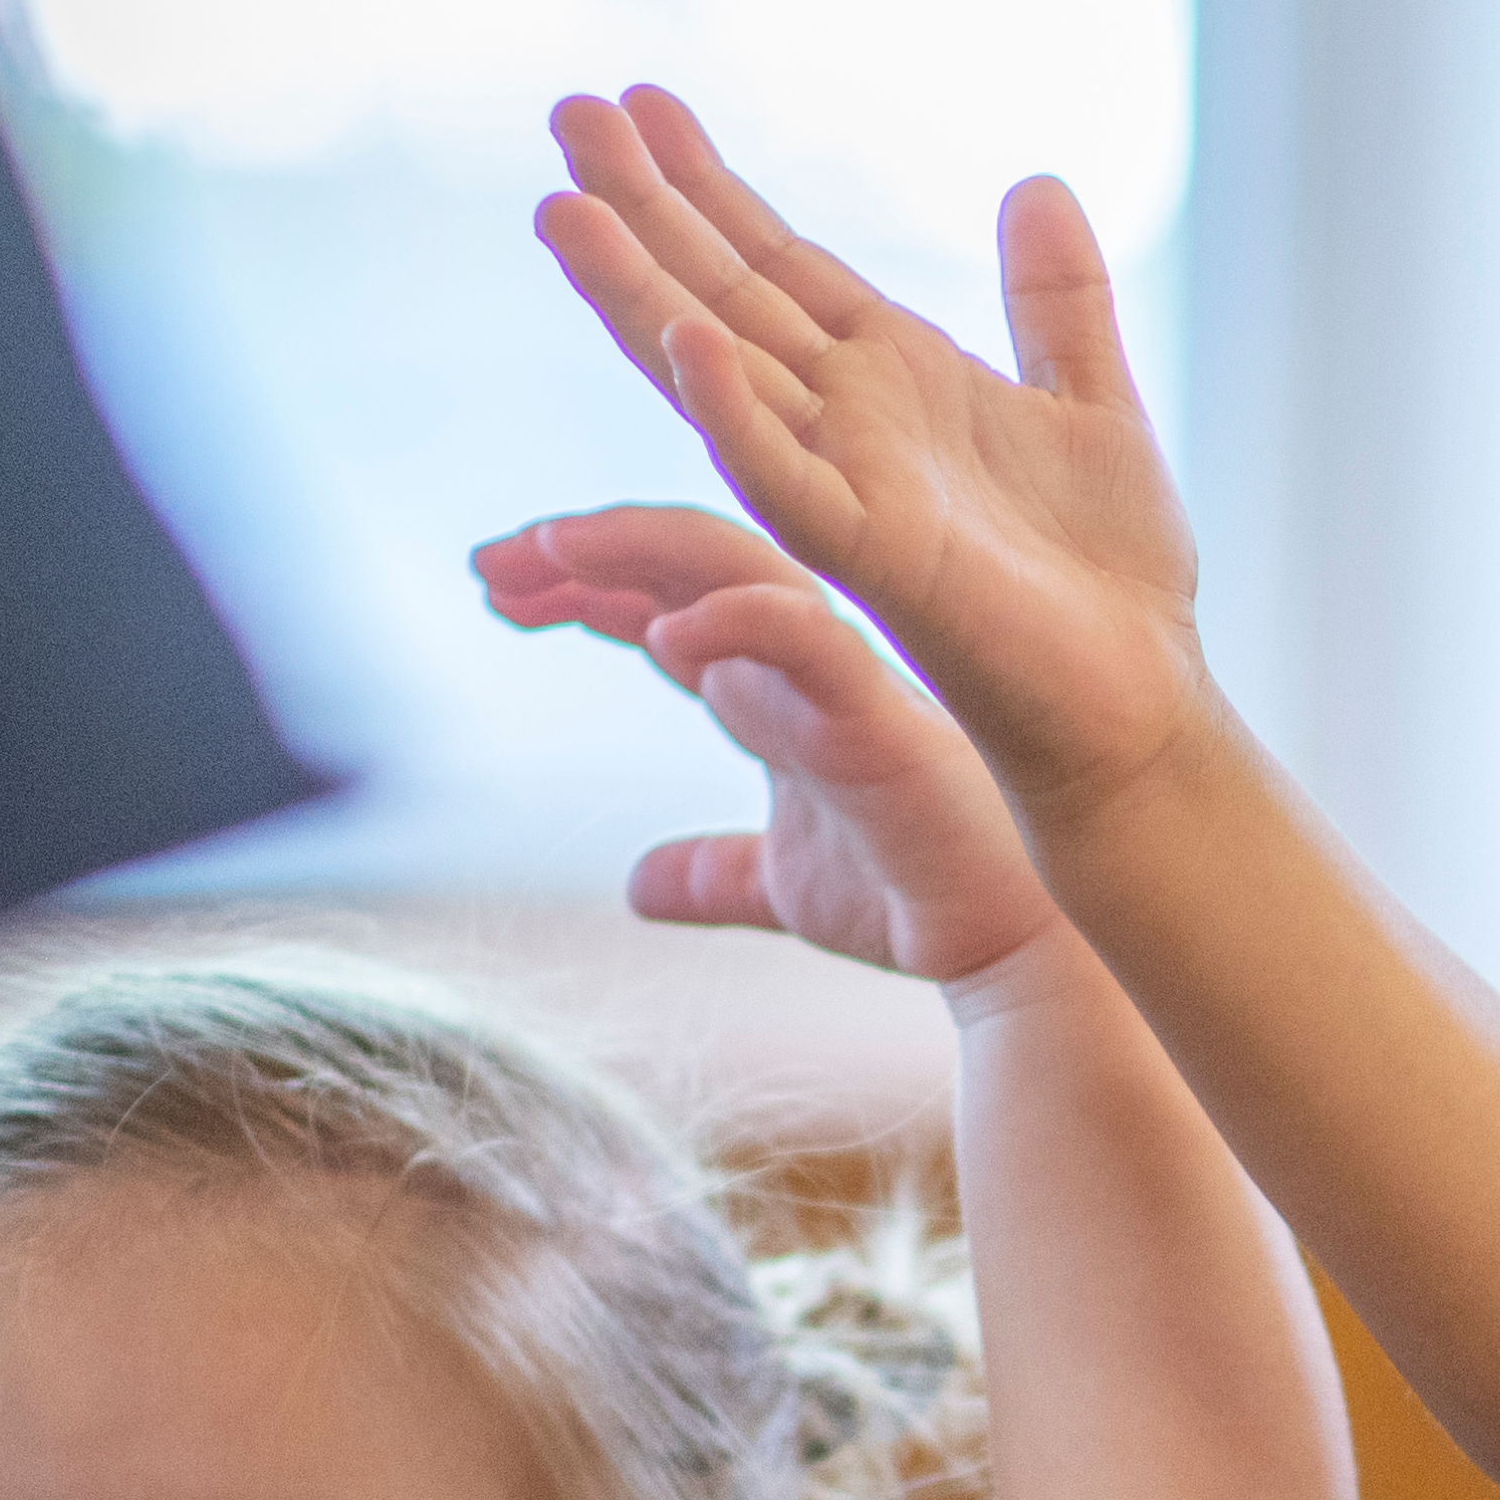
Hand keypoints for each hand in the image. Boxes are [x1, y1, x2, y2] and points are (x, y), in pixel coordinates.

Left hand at [478, 503, 1065, 982]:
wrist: (1011, 952)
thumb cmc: (913, 902)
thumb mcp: (780, 886)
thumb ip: (712, 872)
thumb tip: (639, 885)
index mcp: (776, 686)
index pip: (664, 602)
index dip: (578, 587)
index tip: (494, 589)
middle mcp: (802, 659)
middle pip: (681, 559)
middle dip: (579, 549)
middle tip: (488, 561)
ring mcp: (840, 674)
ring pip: (732, 563)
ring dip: (631, 547)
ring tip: (544, 553)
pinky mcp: (876, 714)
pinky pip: (801, 637)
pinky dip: (733, 621)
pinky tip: (662, 638)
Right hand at [535, 87, 1208, 805]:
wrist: (1143, 701)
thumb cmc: (1113, 577)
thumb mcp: (1091, 401)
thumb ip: (1057, 299)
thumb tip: (1035, 182)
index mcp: (893, 380)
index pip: (776, 263)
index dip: (708, 185)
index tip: (640, 104)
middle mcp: (849, 426)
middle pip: (723, 296)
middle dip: (645, 209)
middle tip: (567, 113)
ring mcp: (850, 489)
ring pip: (719, 376)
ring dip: (641, 294)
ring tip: (566, 211)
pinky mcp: (877, 558)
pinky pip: (787, 482)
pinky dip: (734, 411)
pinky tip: (687, 340)